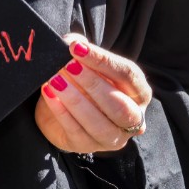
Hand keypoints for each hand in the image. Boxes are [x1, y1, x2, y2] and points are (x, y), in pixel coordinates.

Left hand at [35, 34, 151, 153]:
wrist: (61, 109)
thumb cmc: (82, 82)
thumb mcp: (85, 63)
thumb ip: (82, 50)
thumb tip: (73, 42)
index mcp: (139, 92)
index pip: (128, 75)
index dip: (102, 60)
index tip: (76, 48)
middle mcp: (133, 118)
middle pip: (119, 106)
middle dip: (92, 84)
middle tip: (67, 65)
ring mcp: (113, 137)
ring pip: (99, 124)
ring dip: (75, 100)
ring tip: (54, 80)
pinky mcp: (88, 146)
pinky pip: (76, 132)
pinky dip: (61, 112)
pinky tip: (49, 93)